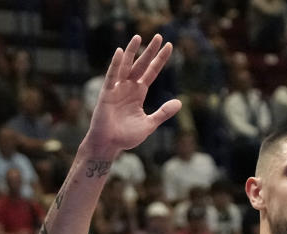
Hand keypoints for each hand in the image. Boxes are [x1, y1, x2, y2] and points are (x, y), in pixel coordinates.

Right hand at [84, 34, 181, 153]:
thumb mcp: (149, 124)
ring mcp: (117, 89)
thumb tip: (179, 102)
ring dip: (131, 52)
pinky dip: (115, 65)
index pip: (152, 72)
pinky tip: (119, 52)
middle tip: (158, 35)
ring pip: (126, 66)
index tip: (169, 46)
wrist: (108, 145)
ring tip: (138, 37)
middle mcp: (128, 87)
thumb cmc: (126, 136)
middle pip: (141, 65)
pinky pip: (112, 77)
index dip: (160, 59)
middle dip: (149, 51)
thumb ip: (163, 113)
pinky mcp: (107, 94)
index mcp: (138, 93)